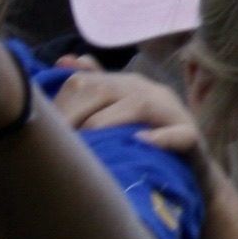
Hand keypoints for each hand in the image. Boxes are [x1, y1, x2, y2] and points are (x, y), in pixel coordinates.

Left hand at [50, 62, 202, 162]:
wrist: (193, 177)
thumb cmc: (145, 147)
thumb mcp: (116, 116)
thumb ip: (94, 88)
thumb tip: (65, 61)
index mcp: (130, 87)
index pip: (90, 82)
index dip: (64, 103)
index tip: (44, 129)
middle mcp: (152, 92)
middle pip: (110, 89)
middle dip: (79, 113)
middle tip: (58, 141)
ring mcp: (174, 113)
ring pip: (140, 105)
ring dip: (108, 122)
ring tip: (88, 141)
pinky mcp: (192, 139)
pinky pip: (180, 135)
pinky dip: (160, 138)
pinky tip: (139, 143)